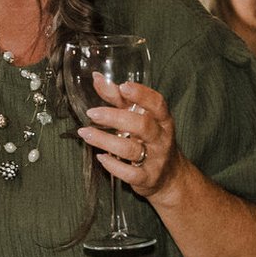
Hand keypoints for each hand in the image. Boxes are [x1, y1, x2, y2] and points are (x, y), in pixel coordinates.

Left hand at [77, 77, 182, 200]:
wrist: (170, 176)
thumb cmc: (150, 140)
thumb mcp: (139, 117)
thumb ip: (118, 98)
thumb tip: (97, 78)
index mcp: (162, 120)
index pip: (157, 104)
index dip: (141, 94)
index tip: (123, 86)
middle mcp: (161, 138)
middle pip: (142, 125)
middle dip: (115, 118)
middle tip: (92, 113)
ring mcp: (156, 160)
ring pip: (131, 149)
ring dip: (105, 140)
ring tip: (85, 133)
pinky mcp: (147, 178)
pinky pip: (131, 173)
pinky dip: (114, 166)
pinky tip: (100, 157)